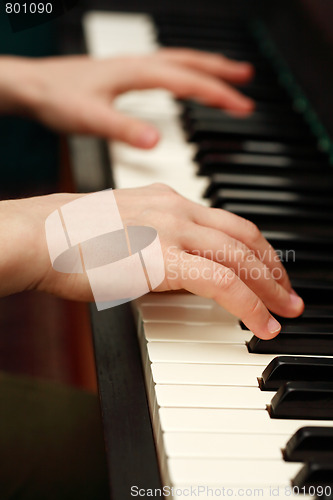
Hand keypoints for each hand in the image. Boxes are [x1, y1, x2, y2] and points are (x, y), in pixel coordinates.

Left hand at [0, 50, 253, 147]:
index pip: (188, 81)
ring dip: (205, 66)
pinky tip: (183, 80)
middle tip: (247, 81)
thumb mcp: (91, 118)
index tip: (242, 106)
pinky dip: (184, 71)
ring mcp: (131, 67)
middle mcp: (137, 65)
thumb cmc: (57, 98)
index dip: (218, 94)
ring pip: (178, 60)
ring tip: (228, 73)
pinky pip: (164, 67)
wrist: (32, 85)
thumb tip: (157, 141)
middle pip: (189, 62)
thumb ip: (124, 129)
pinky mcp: (123, 74)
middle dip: (221, 72)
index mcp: (136, 73)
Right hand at [0, 184, 303, 338]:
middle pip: (244, 235)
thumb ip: (158, 242)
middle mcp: (176, 208)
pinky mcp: (164, 258)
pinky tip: (260, 323)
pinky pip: (221, 282)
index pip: (228, 221)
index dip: (256, 248)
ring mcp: (172, 230)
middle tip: (289, 293)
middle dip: (274, 267)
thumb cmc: (71, 237)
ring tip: (285, 312)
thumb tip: (181, 270)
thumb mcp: (125, 229)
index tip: (268, 271)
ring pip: (240, 257)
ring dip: (270, 287)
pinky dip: (248, 305)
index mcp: (168, 199)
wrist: (43, 236)